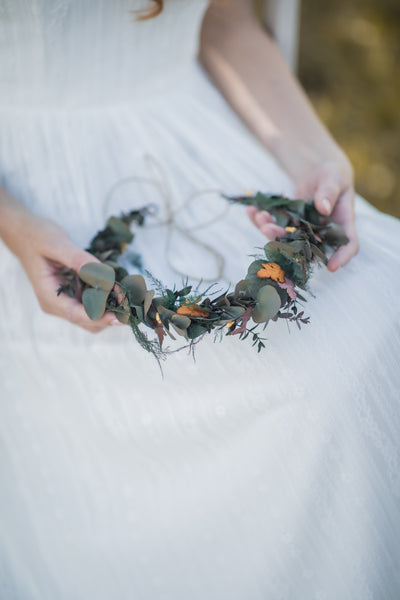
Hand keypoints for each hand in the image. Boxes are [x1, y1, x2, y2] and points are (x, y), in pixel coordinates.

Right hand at [15, 214, 121, 332]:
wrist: (25, 233)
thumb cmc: (37, 236)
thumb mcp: (58, 244)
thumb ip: (79, 260)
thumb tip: (103, 274)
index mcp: (49, 296)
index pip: (77, 315)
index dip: (100, 317)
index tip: (121, 315)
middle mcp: (58, 304)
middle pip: (89, 321)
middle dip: (112, 314)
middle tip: (133, 301)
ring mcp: (66, 301)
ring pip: (94, 316)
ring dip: (113, 308)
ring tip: (130, 293)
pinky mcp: (75, 294)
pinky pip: (95, 303)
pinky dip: (109, 298)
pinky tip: (120, 287)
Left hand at [247, 158, 359, 271]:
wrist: (318, 171)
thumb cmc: (333, 175)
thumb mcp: (334, 178)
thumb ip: (329, 192)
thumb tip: (323, 208)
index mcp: (342, 223)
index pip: (348, 244)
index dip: (342, 257)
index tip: (331, 267)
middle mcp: (322, 232)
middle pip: (309, 246)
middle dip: (287, 243)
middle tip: (268, 230)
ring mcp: (304, 230)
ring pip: (287, 239)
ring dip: (271, 230)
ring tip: (260, 216)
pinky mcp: (289, 223)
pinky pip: (275, 225)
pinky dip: (261, 220)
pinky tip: (252, 210)